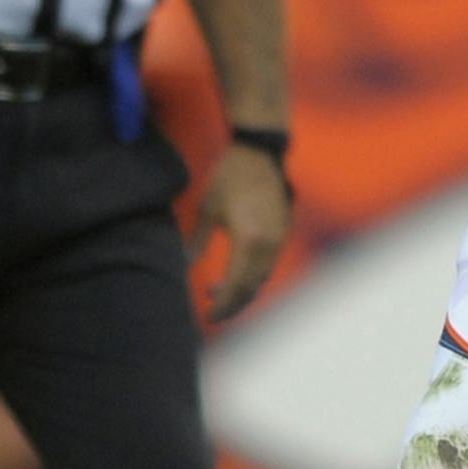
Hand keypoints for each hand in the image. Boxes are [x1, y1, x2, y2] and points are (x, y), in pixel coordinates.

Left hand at [188, 143, 292, 323]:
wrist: (259, 152)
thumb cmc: (230, 177)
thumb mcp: (208, 209)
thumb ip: (197, 242)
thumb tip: (184, 266)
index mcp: (249, 240)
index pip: (237, 285)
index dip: (223, 305)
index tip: (209, 316)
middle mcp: (269, 244)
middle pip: (252, 287)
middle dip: (233, 303)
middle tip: (213, 312)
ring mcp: (280, 237)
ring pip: (262, 276)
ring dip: (242, 288)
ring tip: (218, 290)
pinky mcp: (283, 231)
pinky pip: (269, 262)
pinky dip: (253, 274)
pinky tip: (236, 271)